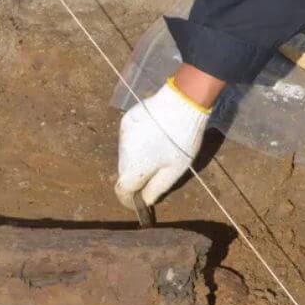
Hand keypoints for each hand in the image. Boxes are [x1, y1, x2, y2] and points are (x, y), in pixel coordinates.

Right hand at [115, 78, 211, 208]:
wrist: (181, 103)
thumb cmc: (182, 140)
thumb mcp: (174, 171)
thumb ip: (156, 189)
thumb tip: (145, 200)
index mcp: (133, 169)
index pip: (122, 191)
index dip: (129, 200)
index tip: (138, 202)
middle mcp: (122, 153)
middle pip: (124, 173)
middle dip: (135, 178)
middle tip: (154, 176)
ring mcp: (122, 135)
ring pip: (125, 156)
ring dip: (136, 160)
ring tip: (156, 154)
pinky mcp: (126, 121)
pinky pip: (128, 140)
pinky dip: (136, 144)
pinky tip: (152, 137)